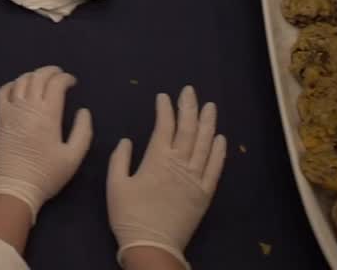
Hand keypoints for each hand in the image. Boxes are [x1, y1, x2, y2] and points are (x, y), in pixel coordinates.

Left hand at [0, 65, 92, 221]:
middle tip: (59, 75)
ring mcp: (11, 111)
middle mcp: (28, 107)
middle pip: (37, 77)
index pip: (56, 84)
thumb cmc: (47, 174)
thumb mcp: (73, 157)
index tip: (72, 82)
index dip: (65, 78)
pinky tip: (18, 88)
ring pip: (20, 81)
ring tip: (41, 79)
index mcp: (48, 115)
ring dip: (32, 76)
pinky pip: (2, 92)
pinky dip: (11, 85)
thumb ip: (83, 131)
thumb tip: (83, 110)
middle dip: (50, 72)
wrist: (15, 186)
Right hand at [107, 86, 226, 269]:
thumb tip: (127, 140)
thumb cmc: (129, 215)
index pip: (164, 127)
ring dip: (207, 123)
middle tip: (190, 91)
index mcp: (156, 160)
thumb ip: (120, 159)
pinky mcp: (205, 192)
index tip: (164, 96)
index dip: (165, 109)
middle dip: (189, 108)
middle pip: (188, 130)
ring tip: (209, 106)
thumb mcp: (115, 185)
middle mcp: (179, 164)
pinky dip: (219, 151)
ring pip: (205, 144)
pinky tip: (220, 138)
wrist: (152, 244)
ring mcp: (195, 178)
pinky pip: (215, 167)